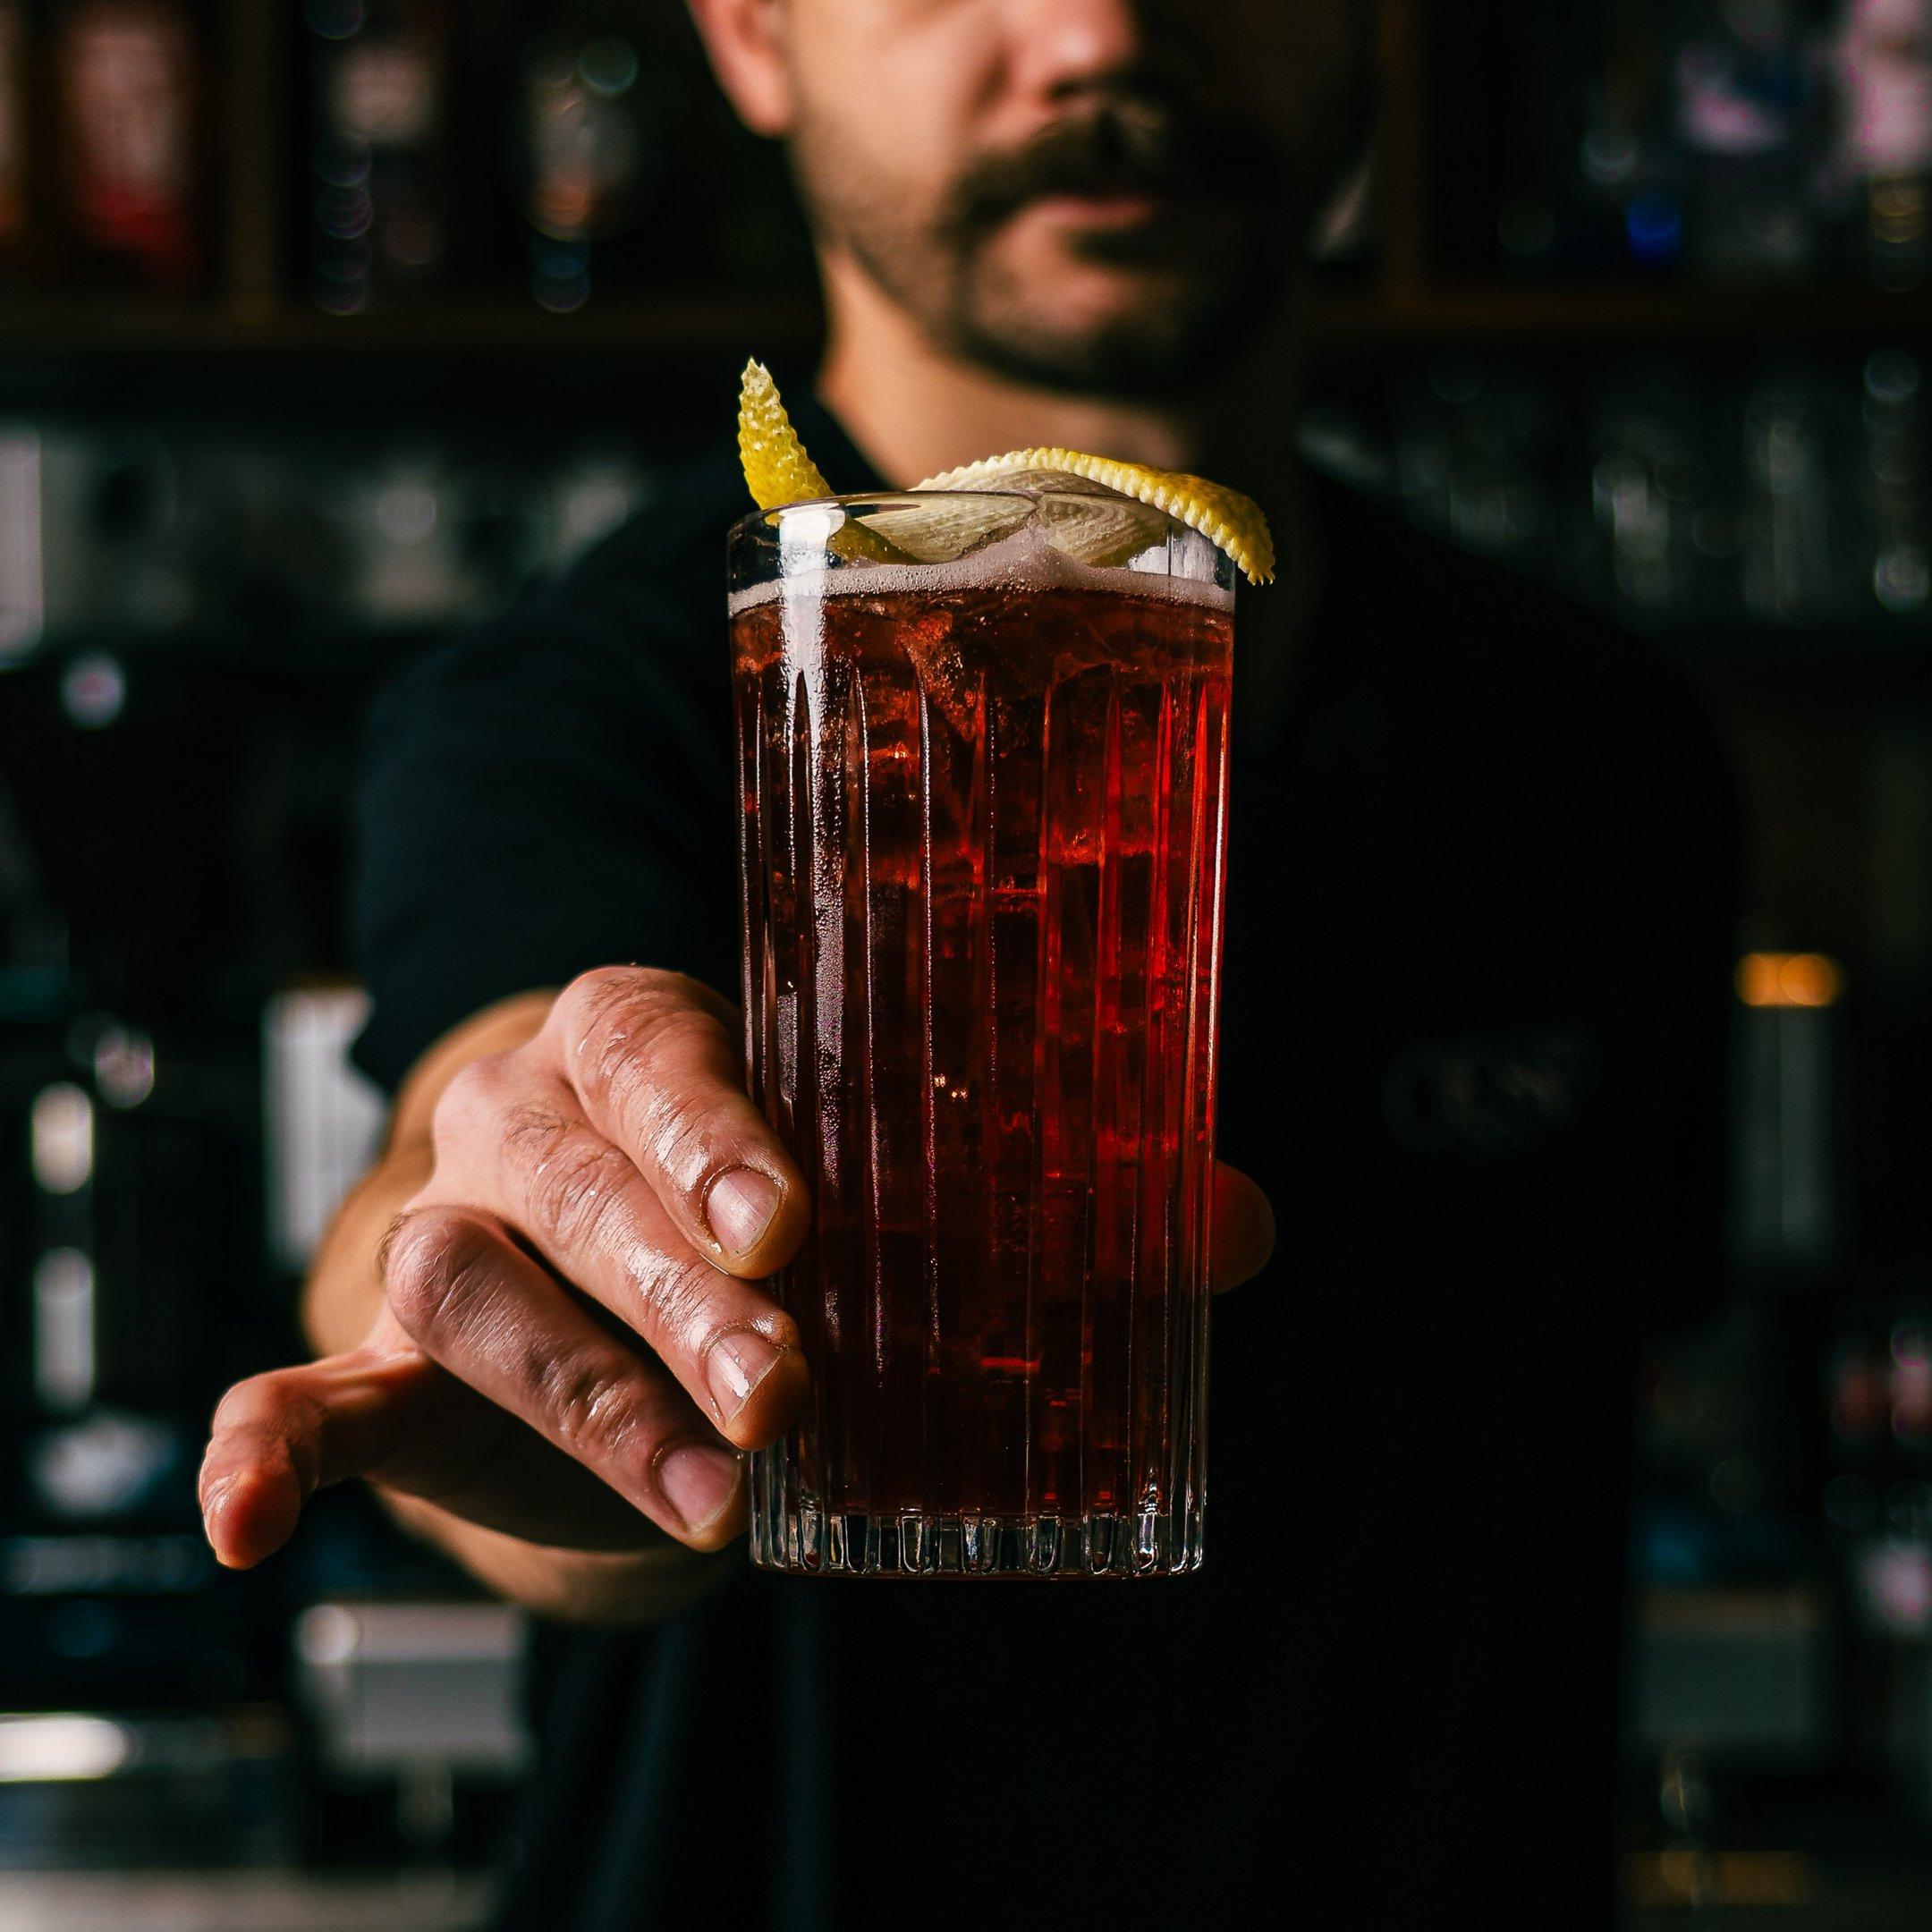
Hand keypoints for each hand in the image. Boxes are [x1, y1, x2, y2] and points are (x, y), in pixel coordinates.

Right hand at [199, 968, 1275, 1577]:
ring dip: (588, 1401)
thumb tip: (1239, 1226)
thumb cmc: (767, 1203)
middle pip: (575, 1181)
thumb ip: (1044, 1199)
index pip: (660, 1045)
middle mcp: (526, 1115)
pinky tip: (246, 1517)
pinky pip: (310, 1382)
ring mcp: (445, 1229)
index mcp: (649, 1039)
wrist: (614, 1268)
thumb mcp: (885, 1183)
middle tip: (790, 1391)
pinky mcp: (390, 1360)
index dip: (714, 1128)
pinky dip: (273, 1441)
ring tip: (724, 1504)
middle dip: (681, 1296)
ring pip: (469, 1287)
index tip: (796, 1223)